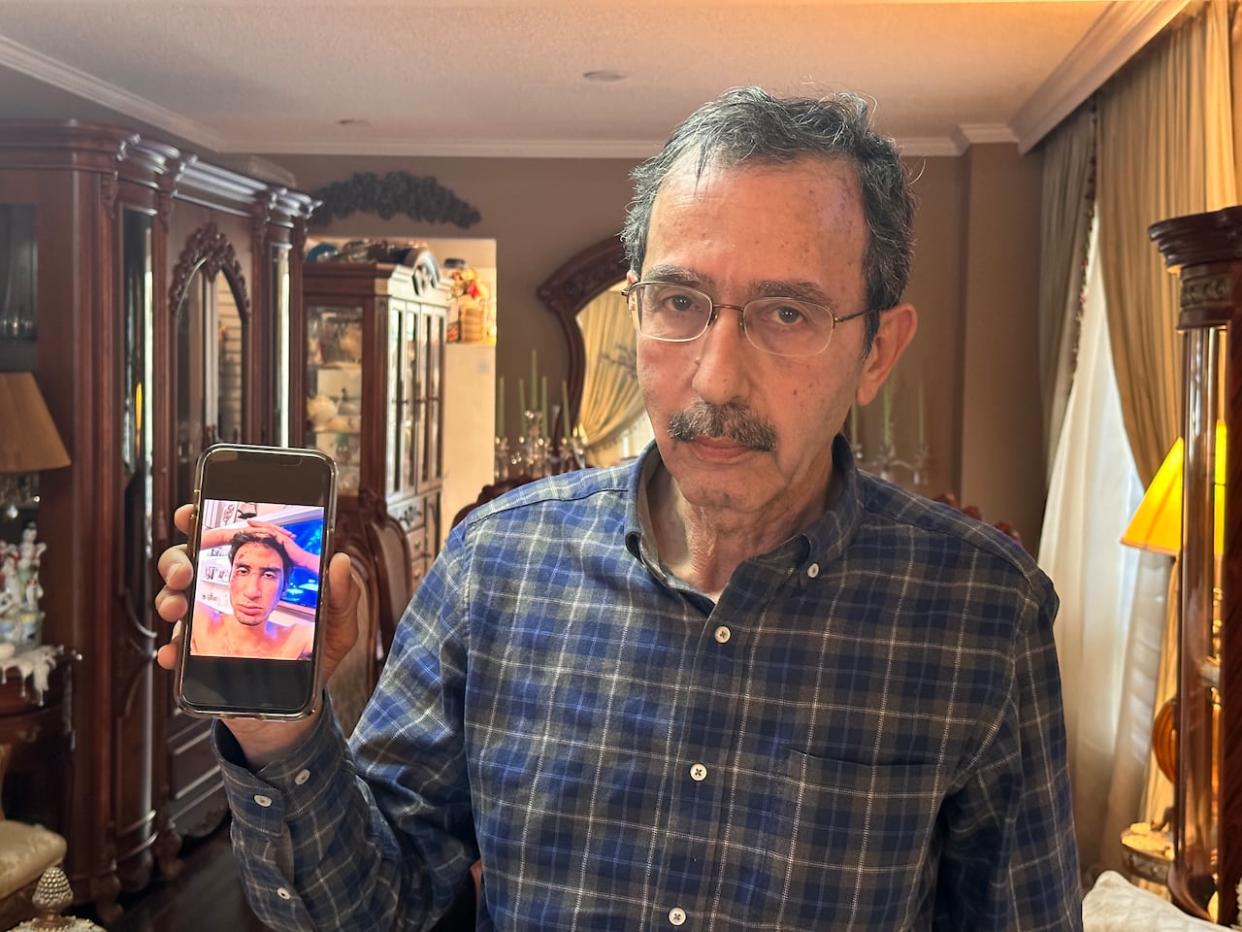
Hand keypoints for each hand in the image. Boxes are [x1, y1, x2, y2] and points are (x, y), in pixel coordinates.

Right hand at [154, 504, 360, 766]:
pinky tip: (174, 652)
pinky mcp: (198, 659)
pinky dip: (170, 649)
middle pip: (185, 564)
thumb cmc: (316, 655)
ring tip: (178, 609)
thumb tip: (339, 560)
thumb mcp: (338, 625)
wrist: (299, 708)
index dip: (201, 521)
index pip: (223, 540)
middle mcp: (223, 594)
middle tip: (186, 572)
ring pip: (172, 600)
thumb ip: (342, 595)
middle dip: (176, 561)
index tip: (190, 513)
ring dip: (168, 599)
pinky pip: (175, 650)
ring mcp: (206, 626)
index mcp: (253, 575)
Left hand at [242, 519, 318, 572]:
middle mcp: (280, 536)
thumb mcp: (279, 557)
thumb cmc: (293, 560)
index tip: (250, 529)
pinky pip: (272, 532)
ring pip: (268, 527)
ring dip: (259, 525)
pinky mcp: (283, 538)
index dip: (259, 529)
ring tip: (251, 523)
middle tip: (248, 522)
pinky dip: (264, 530)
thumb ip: (272, 555)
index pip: (267, 532)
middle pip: (267, 527)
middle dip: (257, 524)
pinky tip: (257, 529)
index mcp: (279, 539)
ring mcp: (282, 536)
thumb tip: (264, 561)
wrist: (302, 560)